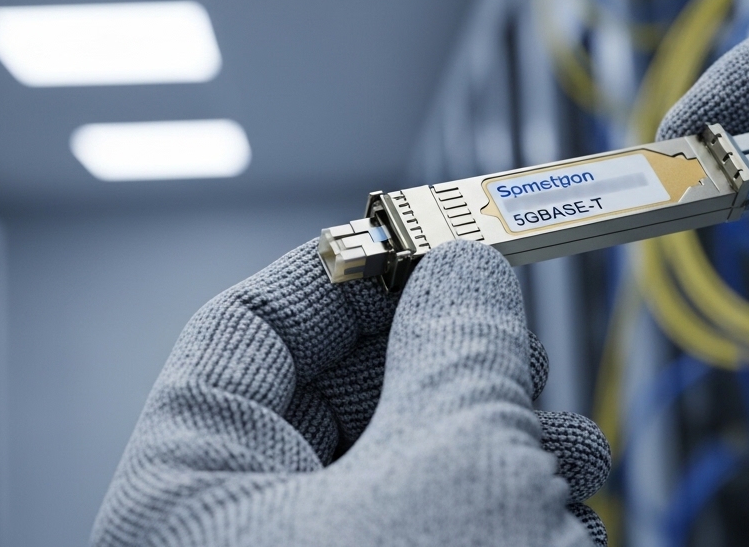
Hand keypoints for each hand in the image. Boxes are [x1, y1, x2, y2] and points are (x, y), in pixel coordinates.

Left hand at [92, 239, 609, 546]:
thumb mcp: (455, 465)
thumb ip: (461, 344)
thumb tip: (468, 270)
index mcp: (182, 504)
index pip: (241, 335)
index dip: (341, 269)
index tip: (426, 231)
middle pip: (329, 402)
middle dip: (440, 360)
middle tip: (512, 332)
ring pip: (394, 471)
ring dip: (491, 438)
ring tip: (566, 446)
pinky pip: (427, 531)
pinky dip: (496, 505)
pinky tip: (564, 507)